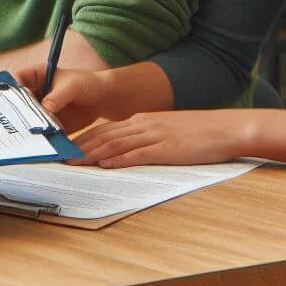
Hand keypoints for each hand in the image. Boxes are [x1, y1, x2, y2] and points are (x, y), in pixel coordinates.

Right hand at [13, 66, 113, 134]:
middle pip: (18, 101)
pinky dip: (39, 137)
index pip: (17, 79)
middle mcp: (35, 92)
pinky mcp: (48, 123)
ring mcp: (41, 108)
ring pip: (27, 118)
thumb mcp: (72, 86)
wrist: (103, 99)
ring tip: (29, 134)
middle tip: (18, 122)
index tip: (12, 102)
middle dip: (17, 111)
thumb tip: (45, 109)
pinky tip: (40, 143)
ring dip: (27, 126)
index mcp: (36, 75)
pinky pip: (40, 130)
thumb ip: (58, 97)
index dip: (12, 89)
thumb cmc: (87, 84)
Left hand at [70, 109, 250, 167]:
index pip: (104, 129)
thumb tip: (124, 149)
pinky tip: (106, 165)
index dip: (83, 139)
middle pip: (104, 136)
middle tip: (61, 157)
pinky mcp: (166, 148)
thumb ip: (144, 136)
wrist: (224, 128)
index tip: (67, 148)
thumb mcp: (164, 129)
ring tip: (74, 163)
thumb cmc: (196, 132)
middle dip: (80, 147)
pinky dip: (119, 160)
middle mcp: (143, 125)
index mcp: (141, 120)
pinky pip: (138, 154)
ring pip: (115, 145)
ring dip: (92, 154)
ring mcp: (154, 135)